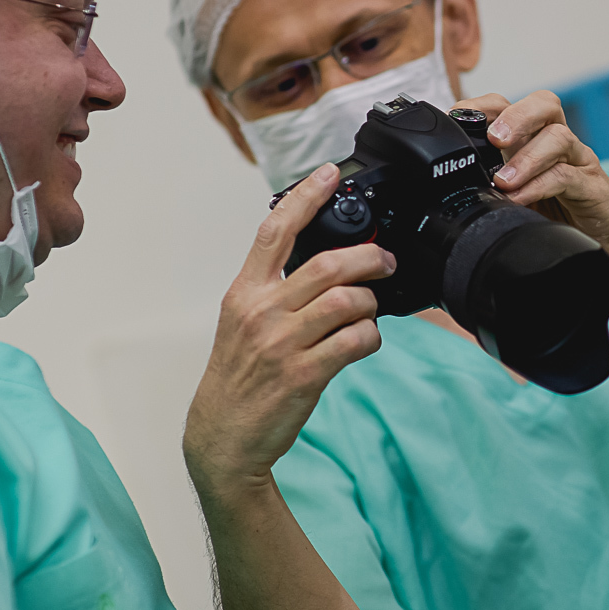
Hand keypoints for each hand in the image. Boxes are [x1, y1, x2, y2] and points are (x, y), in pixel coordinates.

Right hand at [185, 162, 395, 494]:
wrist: (223, 436)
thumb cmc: (237, 378)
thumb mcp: (242, 324)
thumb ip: (275, 291)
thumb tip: (324, 268)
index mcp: (244, 292)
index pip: (275, 231)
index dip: (305, 197)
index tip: (330, 173)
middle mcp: (261, 312)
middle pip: (326, 264)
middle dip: (368, 258)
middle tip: (385, 262)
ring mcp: (281, 343)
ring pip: (347, 301)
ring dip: (371, 302)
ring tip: (371, 310)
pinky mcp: (303, 374)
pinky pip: (354, 341)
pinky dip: (370, 337)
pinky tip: (366, 341)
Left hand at [454, 91, 608, 273]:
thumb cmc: (561, 216)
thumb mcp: (516, 198)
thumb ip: (489, 185)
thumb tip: (448, 185)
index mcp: (534, 141)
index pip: (511, 106)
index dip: (483, 106)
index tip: (458, 120)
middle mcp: (558, 144)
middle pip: (543, 105)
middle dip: (515, 116)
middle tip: (494, 139)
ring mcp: (578, 162)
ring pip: (558, 137)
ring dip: (527, 156)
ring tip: (504, 182)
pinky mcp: (593, 188)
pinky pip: (567, 177)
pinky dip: (541, 186)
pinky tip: (521, 200)